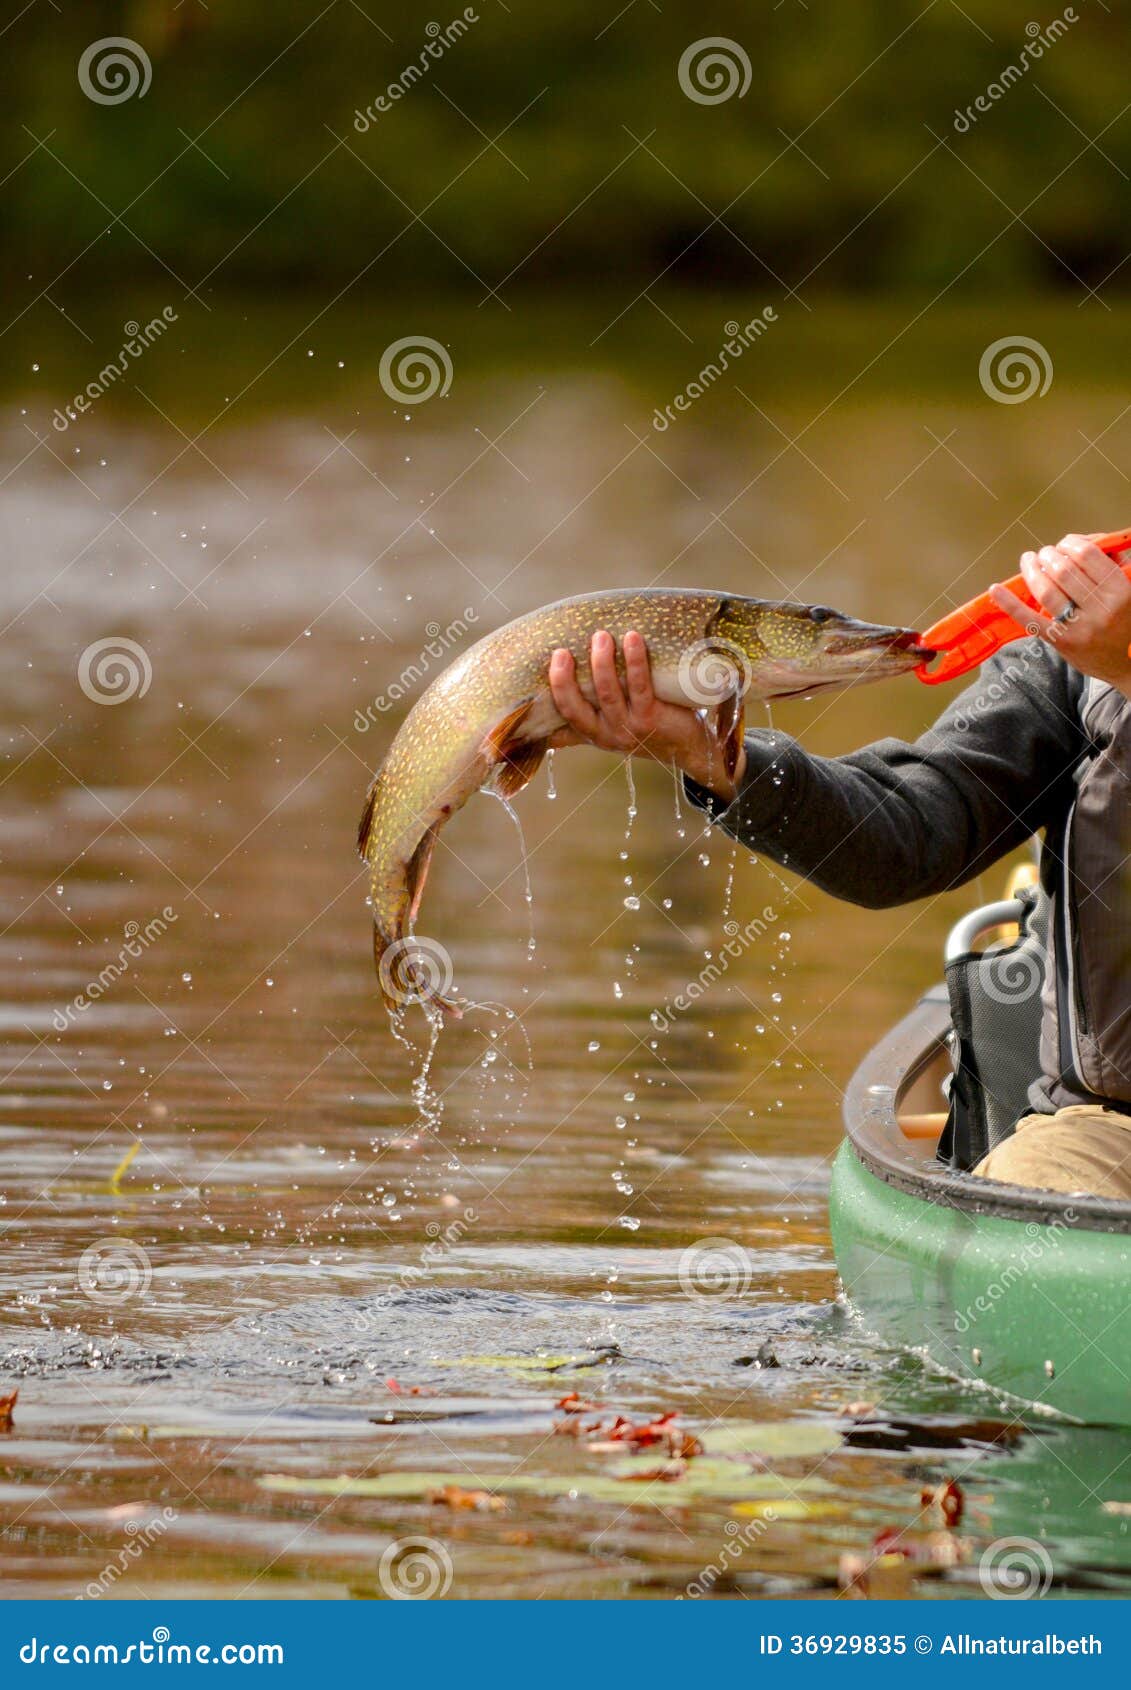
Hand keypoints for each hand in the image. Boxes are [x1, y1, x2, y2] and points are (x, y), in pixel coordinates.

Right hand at [547, 629, 745, 802]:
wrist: (688, 747)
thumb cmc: (646, 729)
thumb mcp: (611, 731)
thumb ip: (583, 724)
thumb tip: (546, 721)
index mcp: (594, 733)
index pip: (566, 713)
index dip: (556, 688)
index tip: (553, 658)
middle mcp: (608, 733)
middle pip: (578, 708)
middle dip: (565, 680)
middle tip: (562, 651)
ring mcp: (630, 727)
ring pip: (609, 694)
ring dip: (602, 663)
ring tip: (601, 636)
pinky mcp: (652, 717)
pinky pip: (640, 686)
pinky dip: (635, 661)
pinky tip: (633, 639)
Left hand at [990, 534, 1130, 695]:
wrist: (1128, 664)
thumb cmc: (1125, 621)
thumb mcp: (1129, 590)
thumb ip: (1111, 565)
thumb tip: (1085, 541)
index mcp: (1120, 591)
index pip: (1087, 555)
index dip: (1070, 543)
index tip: (1064, 544)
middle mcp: (1101, 609)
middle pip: (1063, 570)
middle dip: (1048, 555)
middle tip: (1044, 554)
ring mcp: (1080, 628)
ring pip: (1047, 591)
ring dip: (1032, 570)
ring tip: (1029, 560)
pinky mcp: (1062, 643)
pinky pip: (1031, 620)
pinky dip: (1010, 603)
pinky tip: (996, 589)